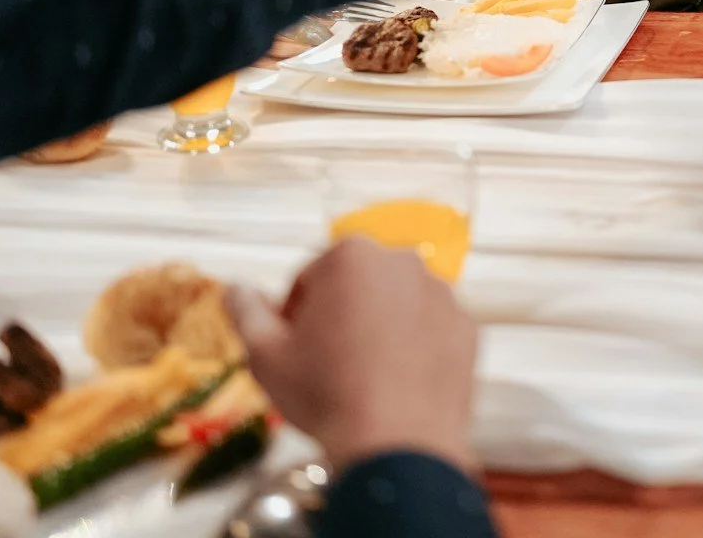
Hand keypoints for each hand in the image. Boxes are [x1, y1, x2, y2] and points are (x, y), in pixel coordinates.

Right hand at [225, 238, 477, 471]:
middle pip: (358, 286)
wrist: (398, 445)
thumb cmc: (326, 396)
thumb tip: (235, 288)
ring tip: (362, 379)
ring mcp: (443, 294)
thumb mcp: (266, 356)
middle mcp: (404, 263)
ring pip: (396, 306)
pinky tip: (396, 384)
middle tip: (326, 365)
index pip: (310, 278)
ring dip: (378, 329)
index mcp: (352, 256)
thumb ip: (246, 312)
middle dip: (339, 316)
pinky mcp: (467, 327)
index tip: (295, 350)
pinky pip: (431, 330)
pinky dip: (415, 348)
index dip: (295, 317)